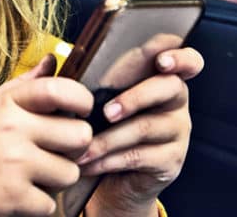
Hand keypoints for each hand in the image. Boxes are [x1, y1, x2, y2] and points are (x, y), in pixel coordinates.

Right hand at [0, 55, 94, 215]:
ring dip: (57, 179)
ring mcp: (13, 164)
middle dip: (74, 147)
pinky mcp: (12, 198)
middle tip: (56, 151)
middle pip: (80, 135)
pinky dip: (38, 204)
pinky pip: (51, 203)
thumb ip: (23, 85)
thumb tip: (53, 59)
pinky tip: (19, 194)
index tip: (82, 110)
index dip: (82, 99)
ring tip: (33, 175)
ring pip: (70, 173)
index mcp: (6, 104)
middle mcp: (11, 129)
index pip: (60, 89)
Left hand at [79, 35, 203, 216]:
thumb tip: (50, 60)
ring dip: (109, 137)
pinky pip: (138, 156)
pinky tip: (87, 163)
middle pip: (169, 87)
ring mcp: (178, 131)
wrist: (108, 180)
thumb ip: (78, 80)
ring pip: (146, 127)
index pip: (186, 59)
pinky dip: (108, 160)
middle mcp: (176, 101)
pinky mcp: (171, 161)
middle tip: (106, 112)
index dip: (179, 56)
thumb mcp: (92, 101)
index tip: (161, 62)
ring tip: (83, 145)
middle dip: (135, 97)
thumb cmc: (101, 128)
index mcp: (160, 76)